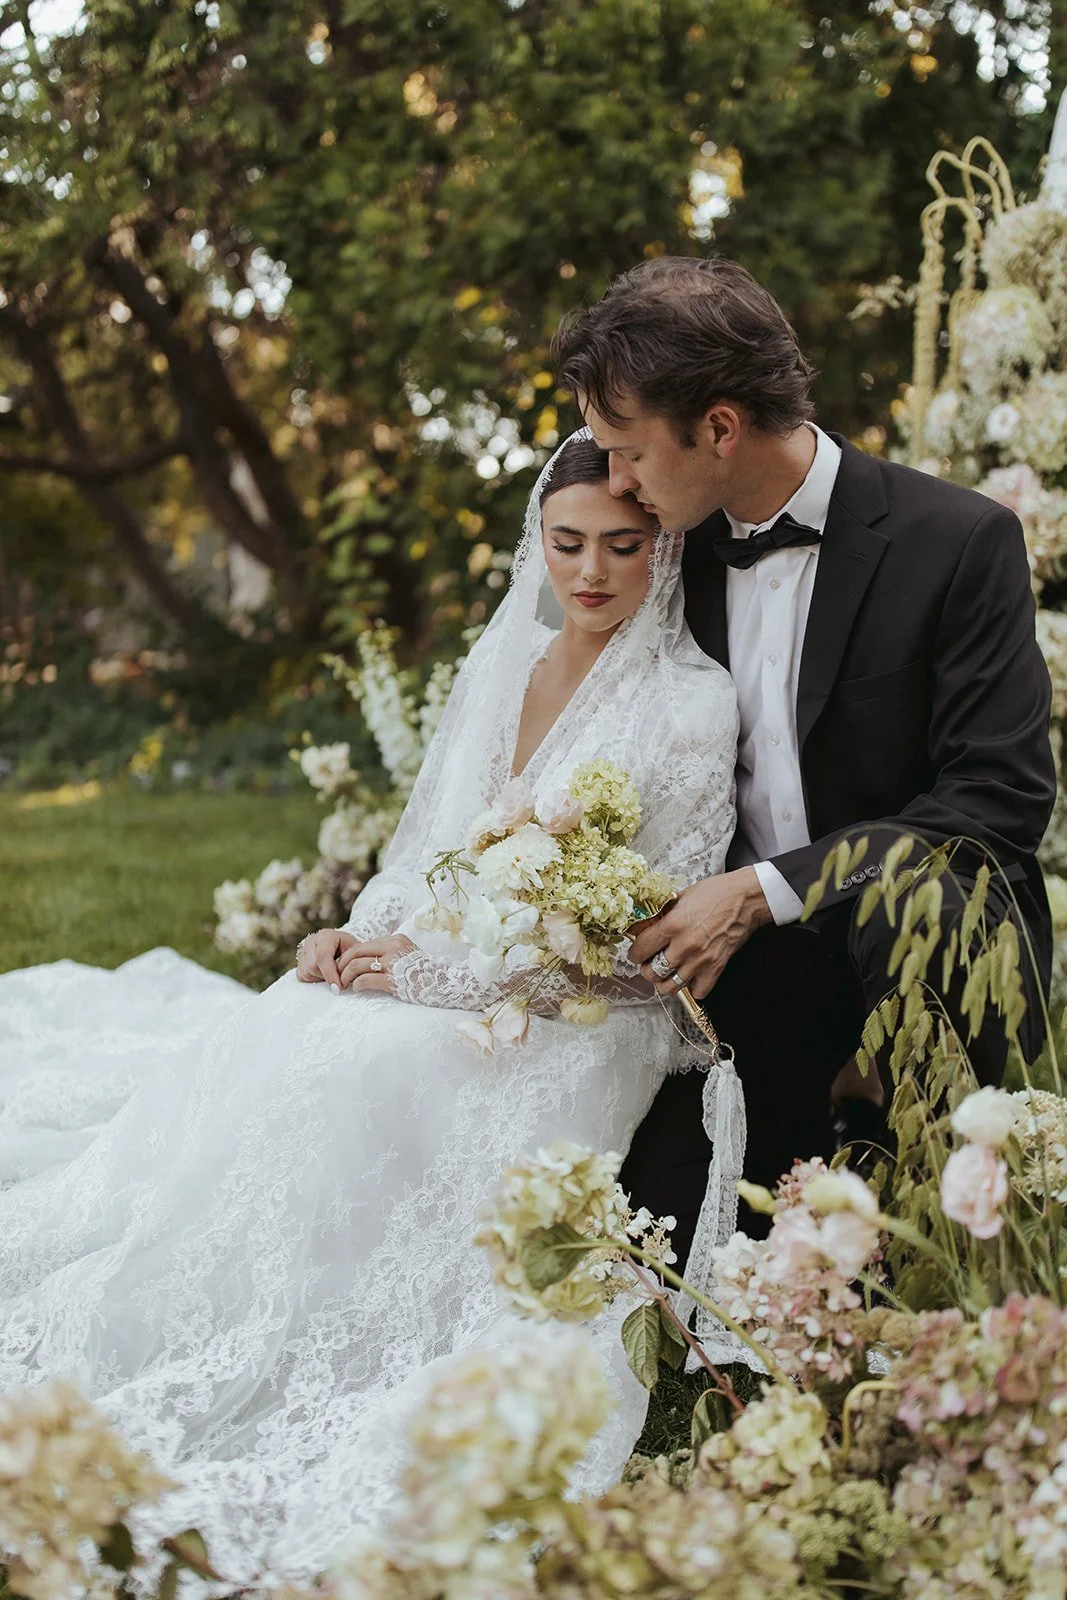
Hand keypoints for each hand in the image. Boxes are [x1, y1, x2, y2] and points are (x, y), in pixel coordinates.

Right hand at [296, 929, 357, 988]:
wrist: (344, 947)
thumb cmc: (351, 950)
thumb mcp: (356, 953)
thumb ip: (350, 964)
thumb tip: (342, 982)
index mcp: (326, 936)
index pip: (323, 956)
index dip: (330, 974)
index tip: (338, 988)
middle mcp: (312, 941)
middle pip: (313, 967)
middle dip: (326, 977)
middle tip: (338, 980)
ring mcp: (303, 950)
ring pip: (306, 973)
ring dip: (320, 979)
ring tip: (331, 974)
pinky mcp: (299, 960)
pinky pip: (301, 976)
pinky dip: (313, 979)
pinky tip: (323, 974)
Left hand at [337, 935, 416, 995]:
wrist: (441, 985)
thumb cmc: (422, 972)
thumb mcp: (406, 954)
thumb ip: (388, 952)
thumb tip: (363, 958)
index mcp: (396, 939)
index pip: (364, 944)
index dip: (349, 955)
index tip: (342, 965)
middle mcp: (393, 948)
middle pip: (356, 952)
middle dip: (342, 964)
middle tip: (337, 975)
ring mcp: (393, 964)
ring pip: (357, 965)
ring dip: (346, 976)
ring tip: (344, 984)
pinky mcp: (393, 980)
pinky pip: (365, 980)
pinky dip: (357, 985)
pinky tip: (357, 989)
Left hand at [627, 867, 772, 1000]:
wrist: (746, 898)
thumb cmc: (717, 893)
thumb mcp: (681, 896)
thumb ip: (663, 914)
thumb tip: (647, 924)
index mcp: (673, 925)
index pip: (641, 949)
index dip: (634, 953)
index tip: (635, 953)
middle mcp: (685, 945)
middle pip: (652, 972)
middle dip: (647, 969)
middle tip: (649, 964)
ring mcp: (701, 959)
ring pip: (671, 986)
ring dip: (664, 982)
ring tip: (665, 974)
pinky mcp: (716, 967)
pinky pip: (698, 991)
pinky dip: (692, 988)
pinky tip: (690, 977)